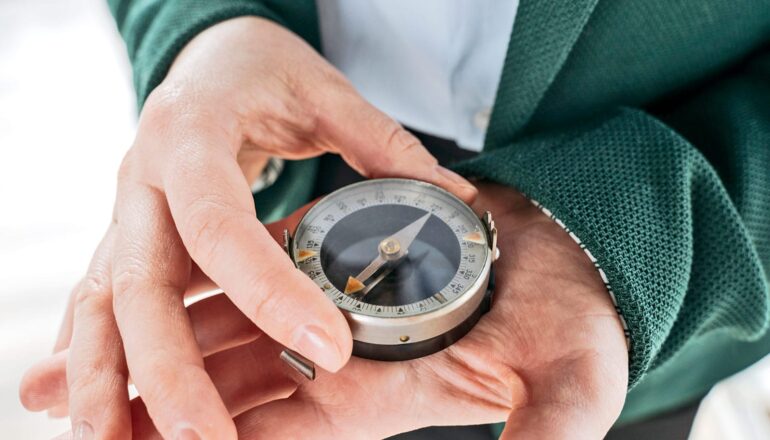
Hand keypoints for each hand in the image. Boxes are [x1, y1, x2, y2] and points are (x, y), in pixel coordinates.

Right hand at [19, 16, 475, 439]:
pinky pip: (93, 307)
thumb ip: (380, 143)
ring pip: (99, 306)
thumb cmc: (260, 70)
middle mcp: (143, 180)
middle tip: (204, 437)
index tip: (327, 346)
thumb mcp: (320, 92)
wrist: (207, 57)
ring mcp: (124, 215)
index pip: (221, 223)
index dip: (268, 289)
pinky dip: (85, 361)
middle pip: (141, 282)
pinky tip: (93, 415)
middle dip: (167, 367)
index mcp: (191, 135)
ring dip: (103, 381)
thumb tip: (453, 196)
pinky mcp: (122, 240)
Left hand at [24, 183, 626, 438]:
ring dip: (154, 346)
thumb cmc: (575, 332)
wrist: (571, 261)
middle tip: (66, 415)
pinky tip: (144, 280)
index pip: (271, 436)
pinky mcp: (331, 253)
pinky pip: (252, 271)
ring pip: (224, 332)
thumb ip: (539, 438)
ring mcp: (330, 305)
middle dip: (153, 408)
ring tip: (62, 369)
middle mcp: (339, 364)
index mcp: (375, 403)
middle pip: (225, 394)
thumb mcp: (565, 395)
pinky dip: (200, 281)